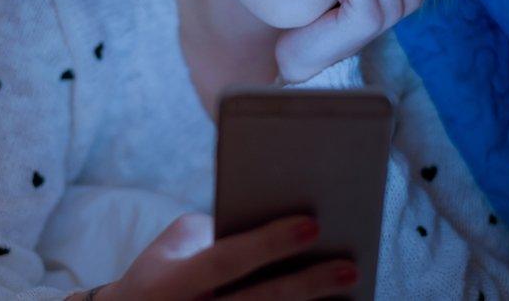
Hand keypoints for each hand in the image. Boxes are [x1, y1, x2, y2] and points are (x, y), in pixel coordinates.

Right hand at [93, 212, 357, 300]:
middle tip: (350, 267)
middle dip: (307, 285)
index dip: (269, 243)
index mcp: (174, 283)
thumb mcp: (169, 249)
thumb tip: (272, 218)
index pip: (226, 260)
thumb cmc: (157, 277)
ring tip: (351, 290)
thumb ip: (211, 231)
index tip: (313, 224)